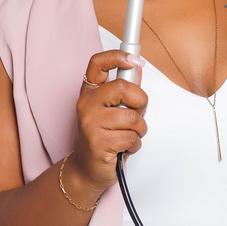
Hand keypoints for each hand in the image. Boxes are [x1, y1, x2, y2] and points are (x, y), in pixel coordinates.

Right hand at [70, 50, 148, 190]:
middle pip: (123, 87)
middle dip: (141, 102)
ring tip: (127, 136)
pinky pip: (132, 137)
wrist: (88, 169)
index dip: (118, 56)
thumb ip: (125, 91)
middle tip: (137, 114)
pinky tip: (123, 148)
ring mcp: (90, 123)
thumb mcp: (112, 110)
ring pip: (133, 117)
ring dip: (139, 130)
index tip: (135, 60)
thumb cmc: (104, 137)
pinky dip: (135, 145)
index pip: (98, 63)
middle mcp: (86, 104)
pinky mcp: (97, 142)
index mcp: (90, 92)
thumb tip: (137, 69)